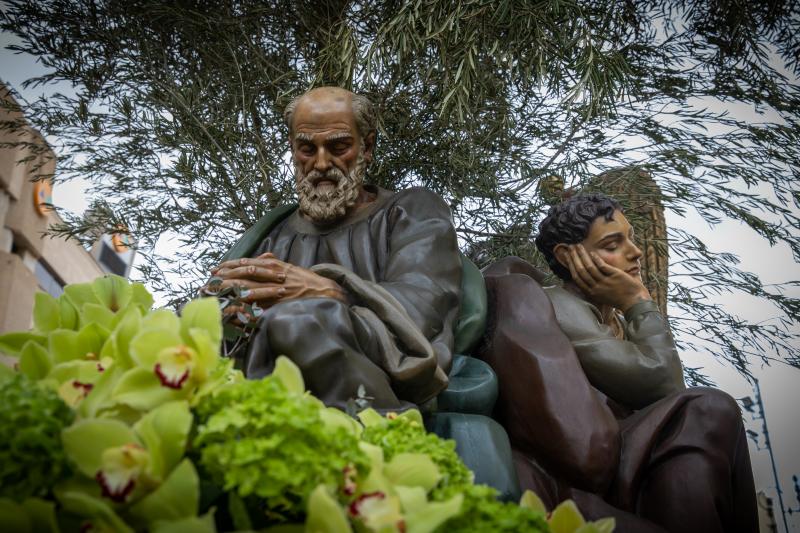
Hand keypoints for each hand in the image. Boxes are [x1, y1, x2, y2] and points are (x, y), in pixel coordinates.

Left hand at [210, 252, 345, 308]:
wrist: (326, 292)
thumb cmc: (307, 282)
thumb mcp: (291, 268)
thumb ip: (276, 263)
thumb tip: (265, 256)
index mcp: (274, 265)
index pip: (246, 263)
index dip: (228, 266)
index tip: (214, 270)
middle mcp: (273, 275)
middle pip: (242, 275)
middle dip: (222, 280)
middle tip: (206, 285)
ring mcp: (275, 290)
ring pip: (247, 289)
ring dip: (229, 293)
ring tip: (213, 297)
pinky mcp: (279, 304)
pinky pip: (258, 306)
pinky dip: (245, 307)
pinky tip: (233, 309)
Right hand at [565, 244, 650, 311]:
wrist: (634, 302)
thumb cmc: (619, 298)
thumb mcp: (601, 295)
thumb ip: (593, 286)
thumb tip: (585, 274)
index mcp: (591, 292)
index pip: (576, 277)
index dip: (570, 265)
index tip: (567, 256)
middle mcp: (596, 287)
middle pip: (581, 270)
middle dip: (574, 258)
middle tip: (570, 248)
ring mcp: (605, 282)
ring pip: (589, 267)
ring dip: (583, 255)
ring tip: (579, 246)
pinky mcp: (614, 276)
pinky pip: (602, 266)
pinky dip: (596, 259)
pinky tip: (592, 252)